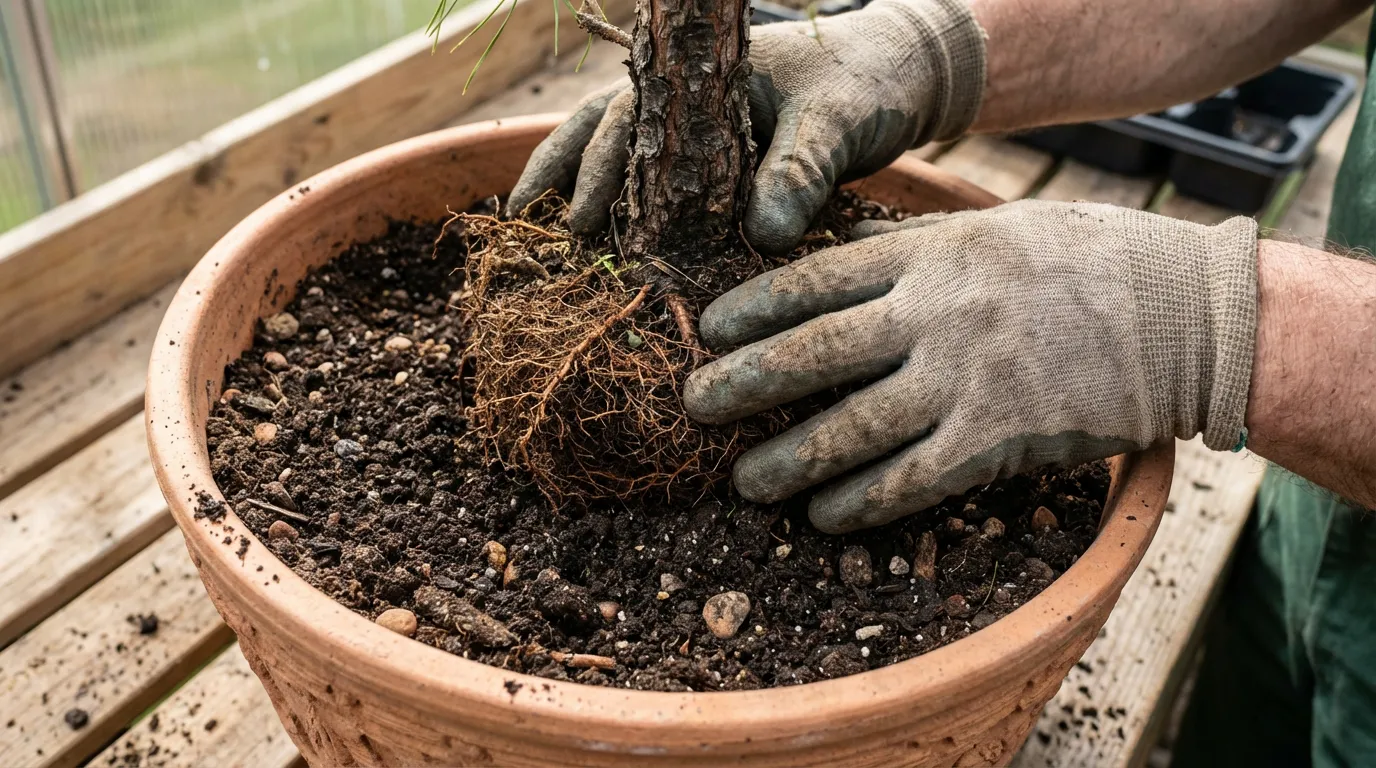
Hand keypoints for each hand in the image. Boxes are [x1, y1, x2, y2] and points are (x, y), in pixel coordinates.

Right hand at [508, 0, 986, 253]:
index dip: (594, 166)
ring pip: (623, 147)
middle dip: (569, 176)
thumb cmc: (870, 80)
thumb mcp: (838, 122)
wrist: (909, 71)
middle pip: (605, 127)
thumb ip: (800, 172)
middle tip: (545, 233)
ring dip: (585, 184)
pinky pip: (663, 175)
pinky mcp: (723, 153)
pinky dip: (632, 202)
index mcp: (703, 73)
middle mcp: (690, 94)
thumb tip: (763, 233)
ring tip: (546, 230)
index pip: (627, 115)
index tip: (576, 218)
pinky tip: (612, 238)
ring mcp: (702, 121)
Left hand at [683, 200, 1258, 531]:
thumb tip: (831, 249)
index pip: (817, 279)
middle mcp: (939, 316)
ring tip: (746, 481)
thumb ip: (911, 244)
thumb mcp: (992, 229)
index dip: (754, 307)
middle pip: (818, 353)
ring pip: (855, 428)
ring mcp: (968, 381)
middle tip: (695, 406)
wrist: (1185, 315)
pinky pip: (914, 479)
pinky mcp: (1001, 440)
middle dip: (746, 383)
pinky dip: (863, 502)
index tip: (707, 329)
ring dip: (791, 459)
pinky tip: (824, 516)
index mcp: (933, 255)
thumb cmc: (1084, 261)